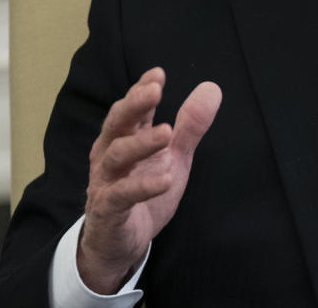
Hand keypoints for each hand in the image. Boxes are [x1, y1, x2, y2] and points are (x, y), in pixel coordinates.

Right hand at [77, 67, 220, 293]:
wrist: (120, 243)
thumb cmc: (144, 191)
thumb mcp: (174, 157)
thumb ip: (190, 126)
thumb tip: (212, 88)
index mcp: (124, 138)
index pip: (131, 109)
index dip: (141, 89)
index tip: (158, 74)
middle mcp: (109, 155)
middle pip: (117, 124)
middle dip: (134, 105)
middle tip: (155, 90)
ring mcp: (106, 182)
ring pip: (116, 156)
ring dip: (141, 143)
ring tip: (167, 132)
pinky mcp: (108, 210)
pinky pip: (122, 196)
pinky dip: (143, 186)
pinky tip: (166, 179)